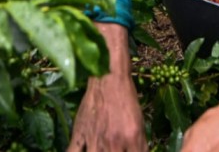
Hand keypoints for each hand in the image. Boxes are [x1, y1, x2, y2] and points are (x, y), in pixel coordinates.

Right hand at [67, 23, 147, 151]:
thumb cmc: (124, 96)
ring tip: (99, 150)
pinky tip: (83, 150)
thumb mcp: (138, 122)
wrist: (107, 75)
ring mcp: (95, 139)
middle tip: (115, 149)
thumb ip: (139, 144)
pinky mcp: (79, 134)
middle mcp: (113, 142)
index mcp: (132, 138)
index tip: (131, 151)